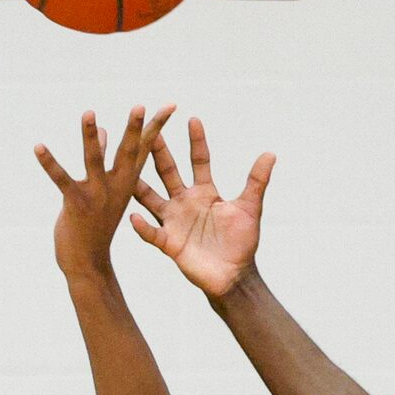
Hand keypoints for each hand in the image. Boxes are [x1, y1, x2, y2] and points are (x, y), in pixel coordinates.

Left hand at [37, 105, 173, 279]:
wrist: (87, 262)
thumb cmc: (95, 223)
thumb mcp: (105, 189)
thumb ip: (104, 157)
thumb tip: (103, 129)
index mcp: (126, 183)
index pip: (145, 149)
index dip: (156, 126)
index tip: (169, 105)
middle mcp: (116, 188)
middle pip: (128, 153)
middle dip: (134, 129)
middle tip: (140, 106)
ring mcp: (97, 196)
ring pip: (94, 161)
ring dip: (90, 137)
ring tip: (88, 112)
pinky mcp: (76, 203)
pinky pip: (61, 179)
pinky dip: (49, 163)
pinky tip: (38, 147)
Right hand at [131, 116, 273, 298]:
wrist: (233, 276)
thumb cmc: (242, 243)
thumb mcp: (250, 208)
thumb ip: (256, 181)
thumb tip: (270, 154)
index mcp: (205, 192)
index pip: (199, 161)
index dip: (196, 141)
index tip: (192, 118)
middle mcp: (185, 202)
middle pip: (168, 171)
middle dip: (159, 151)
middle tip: (148, 128)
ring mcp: (174, 221)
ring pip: (151, 198)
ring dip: (139, 184)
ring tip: (124, 168)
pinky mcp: (169, 243)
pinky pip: (152, 233)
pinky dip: (142, 226)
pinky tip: (132, 216)